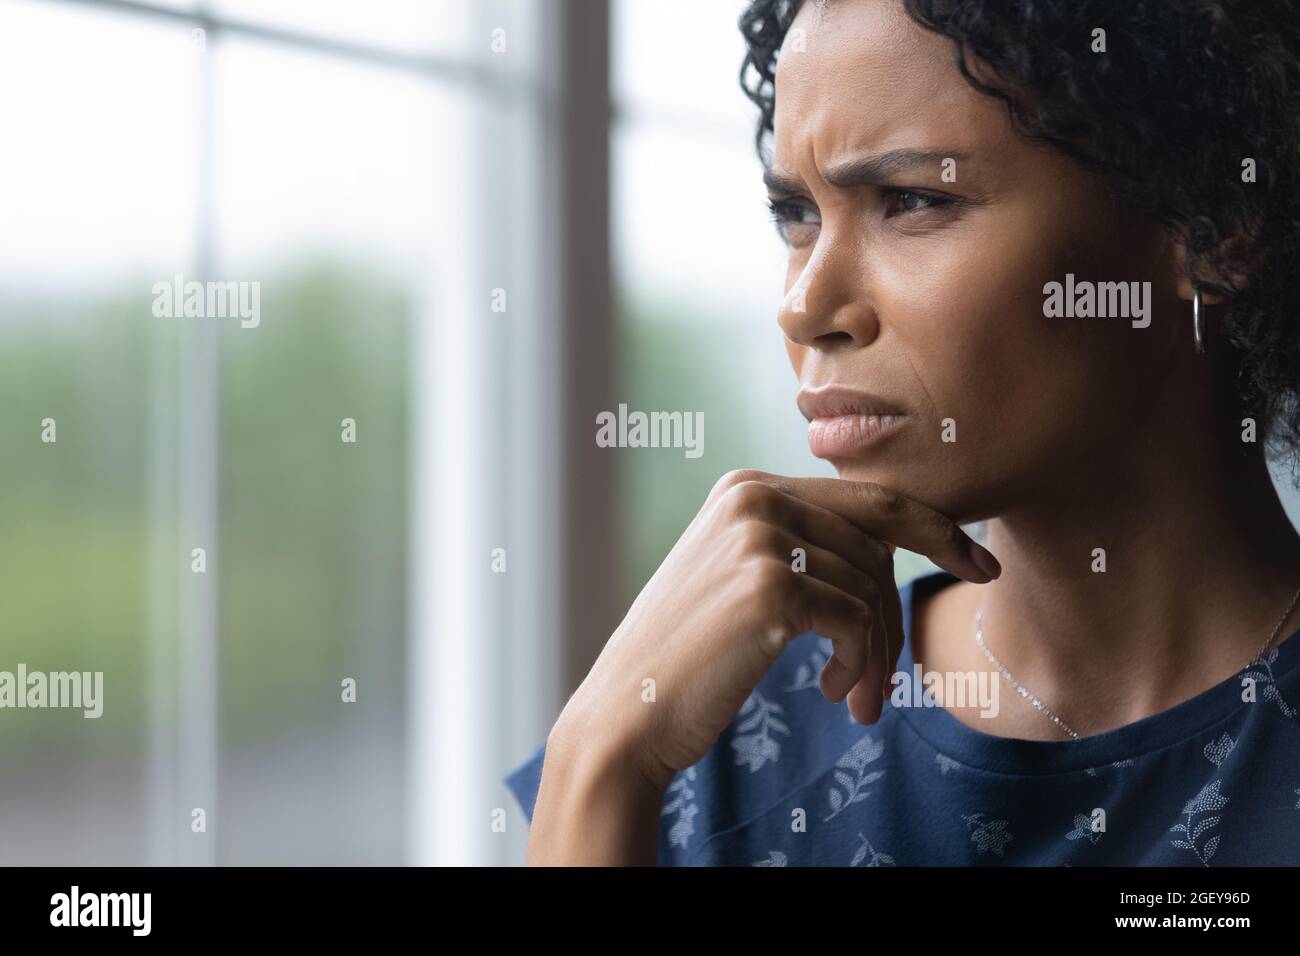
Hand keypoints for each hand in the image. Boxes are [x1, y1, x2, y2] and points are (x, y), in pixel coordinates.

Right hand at [555, 468, 999, 793]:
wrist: (630, 710)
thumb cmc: (691, 657)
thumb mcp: (739, 579)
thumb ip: (799, 546)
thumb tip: (892, 547)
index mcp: (747, 486)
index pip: (867, 499)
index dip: (936, 529)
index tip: (980, 564)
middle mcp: (753, 496)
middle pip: (878, 544)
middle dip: (894, 614)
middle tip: (886, 679)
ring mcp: (758, 537)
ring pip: (871, 588)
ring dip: (876, 655)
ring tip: (853, 698)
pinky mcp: (769, 587)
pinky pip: (858, 621)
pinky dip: (861, 665)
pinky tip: (832, 693)